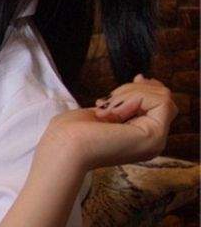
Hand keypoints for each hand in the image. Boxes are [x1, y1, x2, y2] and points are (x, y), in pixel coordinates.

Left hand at [42, 73, 176, 172]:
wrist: (63, 148)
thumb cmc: (71, 131)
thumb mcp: (105, 109)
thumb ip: (125, 100)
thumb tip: (142, 78)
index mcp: (140, 136)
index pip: (160, 103)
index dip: (144, 88)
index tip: (121, 88)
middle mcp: (152, 140)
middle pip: (163, 96)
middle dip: (133, 89)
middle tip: (107, 103)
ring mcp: (156, 140)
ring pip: (163, 96)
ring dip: (131, 93)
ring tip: (107, 109)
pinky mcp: (155, 135)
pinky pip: (162, 101)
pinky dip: (135, 98)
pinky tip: (114, 112)